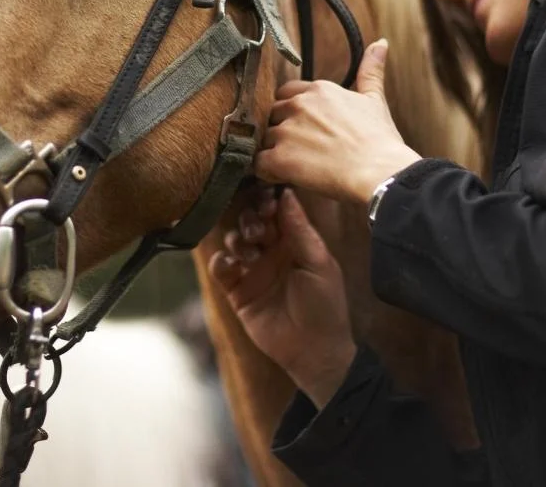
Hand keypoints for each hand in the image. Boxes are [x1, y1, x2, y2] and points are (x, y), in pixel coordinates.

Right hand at [209, 189, 355, 408]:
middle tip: (258, 230)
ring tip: (250, 253)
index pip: (275, 209)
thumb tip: (287, 193)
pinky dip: (221, 262)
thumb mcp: (318, 263)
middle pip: (250, 219)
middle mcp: (271, 250)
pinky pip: (220, 269)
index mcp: (294, 240)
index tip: (267, 200)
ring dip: (237, 239)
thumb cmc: (325, 305)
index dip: (268, 200)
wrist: (313, 351)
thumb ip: (300, 229)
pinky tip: (232, 266)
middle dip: (250, 218)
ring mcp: (252, 269)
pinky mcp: (237, 290)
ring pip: (233, 239)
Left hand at [255, 39, 420, 205]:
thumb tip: (380, 42)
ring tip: (296, 166)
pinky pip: (259, 163)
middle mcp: (298, 105)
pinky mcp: (280, 158)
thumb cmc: (379, 141)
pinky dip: (268, 173)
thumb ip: (371, 70)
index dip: (293, 114)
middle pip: (273, 115)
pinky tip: (285, 177)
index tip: (305, 129)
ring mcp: (287, 131)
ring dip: (275, 152)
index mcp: (317, 90)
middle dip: (282, 131)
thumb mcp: (375, 99)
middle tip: (301, 150)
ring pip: (264, 139)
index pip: (287, 94)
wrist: (380, 171)